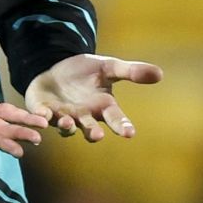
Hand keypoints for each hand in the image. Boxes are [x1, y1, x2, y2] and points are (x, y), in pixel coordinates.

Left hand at [25, 53, 163, 141]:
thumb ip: (131, 71)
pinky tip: (43, 115)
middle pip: (91, 129)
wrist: (56, 67)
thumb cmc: (85, 72)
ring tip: (68, 122)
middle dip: (93, 133)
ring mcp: (64, 116)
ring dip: (68, 126)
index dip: (122, 126)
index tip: (130, 133)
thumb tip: (160, 73)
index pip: (116, 118)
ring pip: (67, 127)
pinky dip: (42, 118)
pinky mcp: (44, 111)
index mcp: (102, 106)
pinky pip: (43, 118)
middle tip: (97, 135)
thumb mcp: (108, 66)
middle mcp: (84, 116)